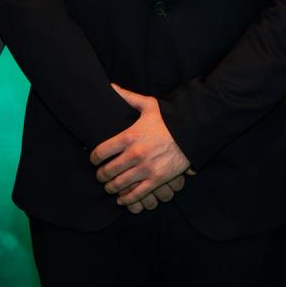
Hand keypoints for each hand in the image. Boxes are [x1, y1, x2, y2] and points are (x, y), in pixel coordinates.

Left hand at [90, 83, 191, 209]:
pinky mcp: (157, 180)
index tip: (93, 160)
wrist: (192, 133)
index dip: (93, 158)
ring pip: (118, 185)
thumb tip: (110, 87)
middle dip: (100, 175)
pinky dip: (126, 199)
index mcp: (129, 137)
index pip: (100, 152)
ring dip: (111, 187)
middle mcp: (135, 154)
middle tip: (100, 175)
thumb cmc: (169, 120)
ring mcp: (146, 169)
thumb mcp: (149, 105)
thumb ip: (127, 97)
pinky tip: (122, 198)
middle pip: (107, 171)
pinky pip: (136, 195)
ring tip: (110, 186)